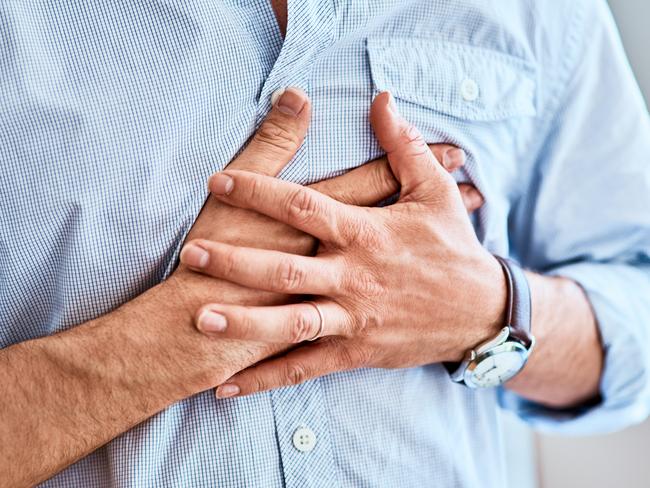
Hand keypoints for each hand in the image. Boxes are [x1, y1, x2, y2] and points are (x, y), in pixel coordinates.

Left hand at [180, 92, 502, 396]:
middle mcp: (355, 276)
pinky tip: (228, 385)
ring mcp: (354, 317)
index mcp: (367, 232)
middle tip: (192, 252)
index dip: (260, 191)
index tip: (219, 180)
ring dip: (245, 323)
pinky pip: (306, 366)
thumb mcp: (435, 191)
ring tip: (201, 319)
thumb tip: (383, 98)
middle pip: (287, 268)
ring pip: (293, 323)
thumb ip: (403, 146)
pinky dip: (267, 377)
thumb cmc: (453, 247)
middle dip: (237, 261)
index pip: (305, 207)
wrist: (481, 311)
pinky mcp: (356, 351)